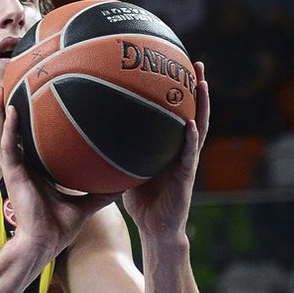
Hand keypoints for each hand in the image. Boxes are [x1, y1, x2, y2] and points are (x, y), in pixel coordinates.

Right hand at [0, 87, 114, 263]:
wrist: (42, 245)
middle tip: (8, 85)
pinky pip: (7, 147)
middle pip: (8, 132)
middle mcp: (21, 167)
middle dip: (5, 109)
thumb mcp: (85, 206)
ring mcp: (14, 170)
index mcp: (34, 171)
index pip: (26, 141)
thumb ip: (100, 193)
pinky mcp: (12, 175)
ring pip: (0, 134)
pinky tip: (11, 111)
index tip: (30, 101)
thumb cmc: (58, 229)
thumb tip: (124, 185)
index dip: (24, 122)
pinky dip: (8, 128)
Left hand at [121, 61, 209, 237]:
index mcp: (170, 146)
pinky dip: (190, 138)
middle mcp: (182, 150)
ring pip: (199, 127)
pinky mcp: (186, 176)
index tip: (175, 66)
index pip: (177, 113)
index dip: (179, 92)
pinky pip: (190, 153)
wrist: (156, 230)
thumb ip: (117, 152)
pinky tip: (189, 122)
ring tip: (202, 82)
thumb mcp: (126, 171)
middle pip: (194, 112)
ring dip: (202, 105)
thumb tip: (91, 134)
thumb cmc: (142, 203)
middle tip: (196, 63)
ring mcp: (187, 161)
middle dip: (196, 87)